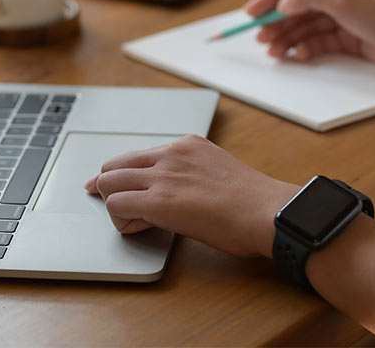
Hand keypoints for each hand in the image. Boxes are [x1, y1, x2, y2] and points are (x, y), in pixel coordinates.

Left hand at [84, 135, 298, 257]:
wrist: (267, 213)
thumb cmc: (253, 204)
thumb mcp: (218, 172)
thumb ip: (192, 175)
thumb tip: (178, 194)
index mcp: (187, 145)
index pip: (137, 156)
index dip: (125, 177)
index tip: (118, 189)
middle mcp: (170, 154)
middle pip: (113, 165)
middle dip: (111, 189)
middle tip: (123, 210)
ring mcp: (162, 175)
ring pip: (107, 182)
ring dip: (115, 205)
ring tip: (139, 222)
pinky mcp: (158, 201)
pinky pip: (116, 204)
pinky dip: (122, 221)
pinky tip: (144, 228)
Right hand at [244, 0, 374, 75]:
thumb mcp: (346, 0)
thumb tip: (283, 2)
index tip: (253, 13)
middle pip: (300, 4)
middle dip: (278, 21)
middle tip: (260, 37)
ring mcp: (347, 14)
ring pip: (308, 24)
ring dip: (289, 36)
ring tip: (274, 51)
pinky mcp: (352, 36)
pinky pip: (320, 40)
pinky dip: (306, 47)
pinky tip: (298, 56)